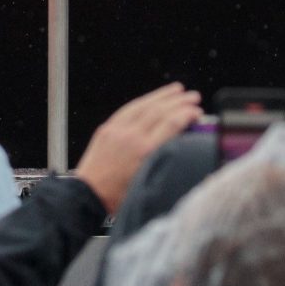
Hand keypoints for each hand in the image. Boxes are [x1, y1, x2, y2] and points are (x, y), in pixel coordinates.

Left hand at [71, 83, 204, 213]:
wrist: (87, 194)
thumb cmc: (117, 196)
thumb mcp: (149, 182)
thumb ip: (165, 162)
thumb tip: (182, 148)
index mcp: (145, 152)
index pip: (172, 123)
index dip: (187, 114)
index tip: (197, 112)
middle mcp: (132, 137)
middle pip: (160, 110)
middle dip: (180, 101)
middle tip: (194, 97)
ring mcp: (118, 130)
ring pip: (144, 105)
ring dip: (163, 95)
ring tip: (178, 90)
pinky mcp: (108, 128)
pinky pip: (128, 108)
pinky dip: (143, 101)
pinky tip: (152, 98)